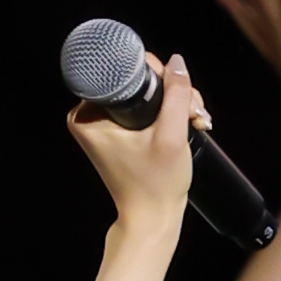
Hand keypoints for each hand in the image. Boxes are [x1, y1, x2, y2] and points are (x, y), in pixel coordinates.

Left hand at [68, 54, 199, 240]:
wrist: (152, 218)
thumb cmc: (155, 186)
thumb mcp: (171, 135)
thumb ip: (176, 94)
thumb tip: (177, 62)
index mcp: (87, 116)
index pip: (123, 69)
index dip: (156, 73)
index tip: (173, 89)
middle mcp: (90, 117)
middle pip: (137, 79)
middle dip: (169, 90)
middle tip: (189, 110)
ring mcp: (105, 124)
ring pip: (146, 91)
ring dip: (174, 100)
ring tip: (192, 118)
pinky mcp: (119, 131)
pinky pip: (145, 106)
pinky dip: (167, 111)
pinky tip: (187, 121)